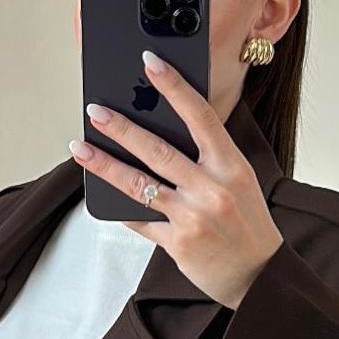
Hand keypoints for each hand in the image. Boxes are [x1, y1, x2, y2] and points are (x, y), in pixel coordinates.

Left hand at [68, 51, 283, 308]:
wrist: (259, 276)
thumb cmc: (246, 222)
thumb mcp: (239, 181)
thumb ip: (207, 158)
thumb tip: (160, 130)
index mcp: (232, 166)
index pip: (200, 116)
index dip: (174, 87)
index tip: (150, 62)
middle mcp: (212, 190)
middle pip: (158, 150)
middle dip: (121, 127)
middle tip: (95, 110)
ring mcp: (193, 218)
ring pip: (138, 184)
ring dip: (104, 164)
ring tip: (79, 148)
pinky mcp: (177, 243)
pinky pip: (139, 220)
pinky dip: (118, 206)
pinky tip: (98, 193)